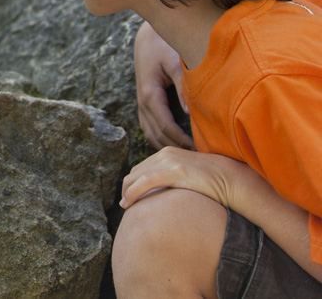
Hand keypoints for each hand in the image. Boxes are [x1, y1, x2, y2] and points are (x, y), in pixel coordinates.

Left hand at [120, 147, 251, 210]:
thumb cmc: (214, 182)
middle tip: (125, 204)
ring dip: (127, 192)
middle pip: (136, 171)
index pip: (142, 167)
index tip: (129, 197)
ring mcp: (170, 161)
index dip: (132, 183)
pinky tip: (128, 203)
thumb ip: (175, 178)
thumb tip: (164, 194)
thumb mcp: (189, 175)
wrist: (234, 179)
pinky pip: (145, 182)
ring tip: (126, 206)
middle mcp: (165, 154)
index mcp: (168, 152)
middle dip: (127, 187)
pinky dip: (132, 193)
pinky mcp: (175, 171)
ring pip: (136, 176)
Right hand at [134, 21, 193, 149]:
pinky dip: (160, 138)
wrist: (148, 35)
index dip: (182, 142)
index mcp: (150, 94)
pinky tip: (175, 143)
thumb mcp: (175, 62)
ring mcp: (141, 102)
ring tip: (188, 156)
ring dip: (166, 145)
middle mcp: (142, 101)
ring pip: (150, 133)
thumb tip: (191, 114)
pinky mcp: (144, 100)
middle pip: (156, 134)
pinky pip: (149, 126)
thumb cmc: (163, 45)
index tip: (201, 151)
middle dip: (175, 148)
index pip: (166, 127)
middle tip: (198, 160)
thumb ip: (183, 87)